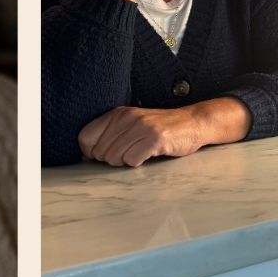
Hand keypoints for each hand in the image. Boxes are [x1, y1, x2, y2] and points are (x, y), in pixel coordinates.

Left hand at [78, 105, 204, 166]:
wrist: (192, 123)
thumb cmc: (158, 128)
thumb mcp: (132, 123)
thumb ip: (111, 133)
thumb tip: (88, 153)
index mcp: (117, 113)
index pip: (85, 137)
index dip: (91, 152)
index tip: (104, 155)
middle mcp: (126, 117)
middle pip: (100, 152)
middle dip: (111, 159)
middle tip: (129, 153)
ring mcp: (141, 127)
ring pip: (114, 158)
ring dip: (126, 161)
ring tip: (139, 152)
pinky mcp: (154, 139)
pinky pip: (132, 161)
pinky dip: (138, 163)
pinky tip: (149, 155)